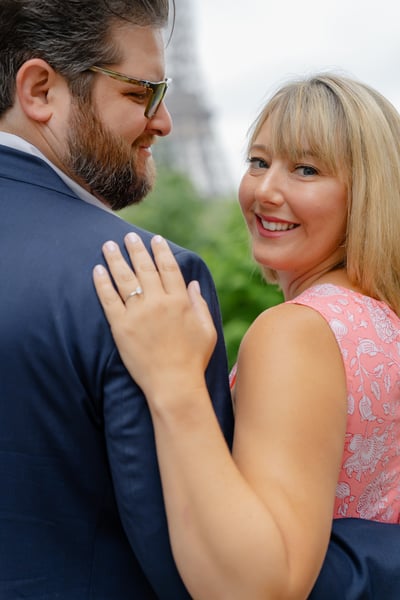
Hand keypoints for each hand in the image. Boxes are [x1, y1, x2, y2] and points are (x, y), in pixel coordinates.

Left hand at [93, 233, 216, 403]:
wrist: (173, 384)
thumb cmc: (193, 360)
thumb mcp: (207, 330)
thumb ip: (199, 304)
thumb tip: (193, 284)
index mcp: (179, 301)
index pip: (168, 268)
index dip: (161, 251)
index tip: (155, 239)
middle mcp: (158, 302)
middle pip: (144, 268)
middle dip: (136, 249)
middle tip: (128, 236)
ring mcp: (138, 313)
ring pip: (124, 278)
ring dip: (115, 259)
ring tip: (109, 245)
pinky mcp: (121, 327)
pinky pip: (109, 299)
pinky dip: (102, 283)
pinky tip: (97, 270)